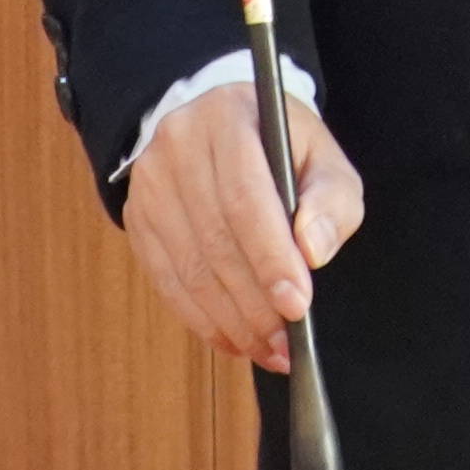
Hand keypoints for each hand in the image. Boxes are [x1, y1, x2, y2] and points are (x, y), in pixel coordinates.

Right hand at [123, 83, 358, 372]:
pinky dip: (201, 318)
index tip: (297, 305)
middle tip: (286, 344)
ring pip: (188, 267)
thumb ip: (331, 201)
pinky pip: (166, 279)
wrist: (220, 120)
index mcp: (229, 119)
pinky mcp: (138, 216)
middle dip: (254, 302)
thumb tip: (313, 251)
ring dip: (230, 320)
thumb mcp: (322, 157)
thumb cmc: (281, 146)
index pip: (246, 198)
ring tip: (267, 350)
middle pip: (215, 239)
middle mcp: (179, 144)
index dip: (271, 258)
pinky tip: (232, 338)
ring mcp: (150, 182)